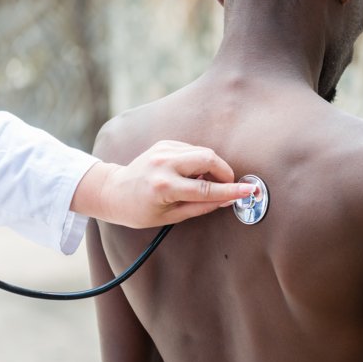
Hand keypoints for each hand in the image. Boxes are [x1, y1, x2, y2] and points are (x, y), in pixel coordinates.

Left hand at [72, 140, 254, 227]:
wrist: (114, 192)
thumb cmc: (140, 210)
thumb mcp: (171, 217)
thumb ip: (201, 207)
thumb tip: (226, 200)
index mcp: (164, 187)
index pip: (206, 188)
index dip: (230, 190)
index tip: (248, 190)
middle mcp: (164, 165)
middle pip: (208, 159)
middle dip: (224, 172)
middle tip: (228, 185)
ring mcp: (163, 151)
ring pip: (203, 151)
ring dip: (213, 167)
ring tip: (206, 182)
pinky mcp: (165, 144)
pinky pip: (193, 149)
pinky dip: (201, 161)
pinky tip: (193, 174)